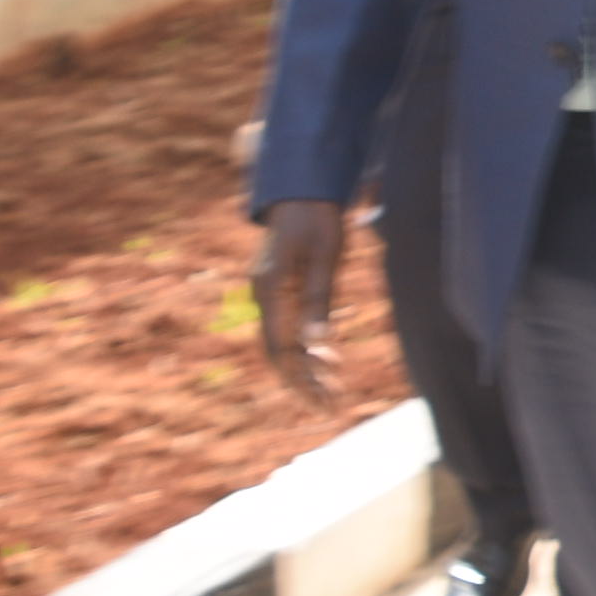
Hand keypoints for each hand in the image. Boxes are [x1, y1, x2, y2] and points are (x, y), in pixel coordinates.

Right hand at [253, 197, 347, 405]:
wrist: (301, 189)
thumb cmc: (318, 219)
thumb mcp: (326, 257)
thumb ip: (320, 300)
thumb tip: (317, 345)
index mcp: (271, 289)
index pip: (280, 347)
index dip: (300, 377)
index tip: (323, 400)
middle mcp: (263, 295)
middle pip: (278, 351)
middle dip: (302, 381)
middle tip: (330, 406)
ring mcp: (269, 292)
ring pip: (282, 342)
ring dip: (305, 367)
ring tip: (331, 390)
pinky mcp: (279, 289)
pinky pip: (287, 326)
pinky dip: (304, 347)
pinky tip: (326, 360)